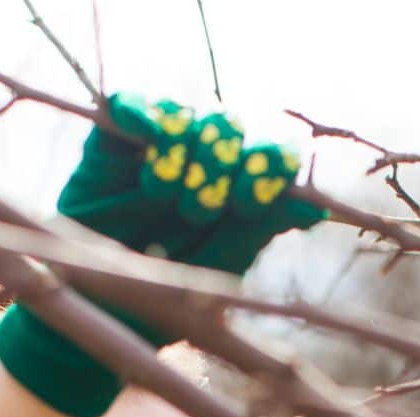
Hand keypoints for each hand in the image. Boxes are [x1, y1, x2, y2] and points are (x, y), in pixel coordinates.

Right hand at [59, 93, 324, 284]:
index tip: (248, 204)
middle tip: (200, 210)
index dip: (269, 164)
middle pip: (229, 124)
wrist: (104, 310)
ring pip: (185, 112)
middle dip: (221, 162)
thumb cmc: (170, 294)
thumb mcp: (221, 266)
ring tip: (164, 195)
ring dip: (183, 150)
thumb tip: (316, 208)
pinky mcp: (110, 143)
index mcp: (239, 185)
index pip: (272, 149)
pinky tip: (146, 134)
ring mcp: (157, 147)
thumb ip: (261, 230)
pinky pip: (129, 102)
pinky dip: (142, 110)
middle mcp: (203, 159)